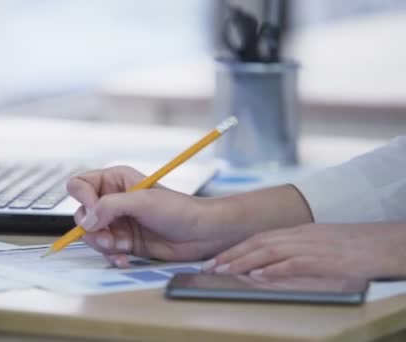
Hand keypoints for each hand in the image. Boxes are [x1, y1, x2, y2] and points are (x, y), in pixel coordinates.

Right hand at [67, 166, 244, 267]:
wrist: (202, 234)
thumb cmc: (179, 210)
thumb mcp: (143, 202)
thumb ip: (111, 206)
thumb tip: (86, 220)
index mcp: (115, 180)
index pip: (80, 185)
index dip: (83, 200)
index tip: (94, 214)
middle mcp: (113, 200)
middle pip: (81, 213)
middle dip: (93, 228)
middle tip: (109, 237)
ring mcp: (117, 222)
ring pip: (91, 235)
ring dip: (103, 244)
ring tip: (122, 247)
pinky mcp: (124, 241)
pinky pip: (105, 250)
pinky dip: (112, 256)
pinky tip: (125, 258)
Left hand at [210, 223, 405, 278]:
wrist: (382, 243)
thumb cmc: (351, 245)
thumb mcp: (317, 242)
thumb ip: (293, 249)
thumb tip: (267, 264)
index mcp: (296, 232)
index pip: (257, 239)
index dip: (233, 250)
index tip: (214, 260)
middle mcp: (298, 237)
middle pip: (256, 244)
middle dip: (229, 256)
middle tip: (208, 268)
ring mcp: (309, 247)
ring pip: (268, 252)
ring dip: (242, 262)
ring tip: (222, 272)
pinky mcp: (322, 260)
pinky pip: (293, 264)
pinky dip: (274, 270)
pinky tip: (257, 276)